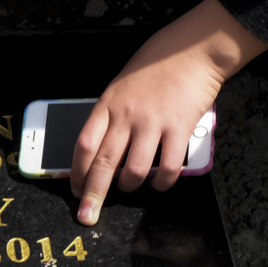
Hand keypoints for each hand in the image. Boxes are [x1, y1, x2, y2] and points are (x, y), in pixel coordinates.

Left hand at [68, 0, 267, 224]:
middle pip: (103, 164)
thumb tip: (101, 146)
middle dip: (93, 195)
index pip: (83, 145)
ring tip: (130, 188)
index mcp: (107, 104)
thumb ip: (111, 114)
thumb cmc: (156, 64)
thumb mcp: (121, 85)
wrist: (192, 50)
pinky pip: (168, 167)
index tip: (74, 190)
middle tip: (87, 216)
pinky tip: (160, 183)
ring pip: (134, 170)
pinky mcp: (180, 129)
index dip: (76, 172)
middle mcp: (126, 116)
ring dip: (129, 187)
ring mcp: (153, 123)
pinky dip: (162, 182)